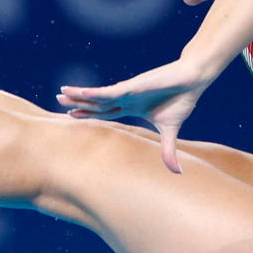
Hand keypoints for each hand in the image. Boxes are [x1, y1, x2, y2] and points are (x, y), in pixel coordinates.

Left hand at [56, 60, 210, 173]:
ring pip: (98, 95)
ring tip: (62, 93)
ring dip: (80, 95)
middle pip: (97, 103)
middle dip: (78, 103)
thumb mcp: (170, 130)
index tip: (72, 116)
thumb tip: (176, 172)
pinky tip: (80, 92)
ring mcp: (127, 91)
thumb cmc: (182, 100)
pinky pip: (110, 91)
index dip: (89, 114)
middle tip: (58, 101)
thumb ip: (167, 150)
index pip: (106, 112)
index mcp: (132, 107)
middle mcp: (126, 98)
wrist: (193, 80)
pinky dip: (95, 93)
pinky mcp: (133, 86)